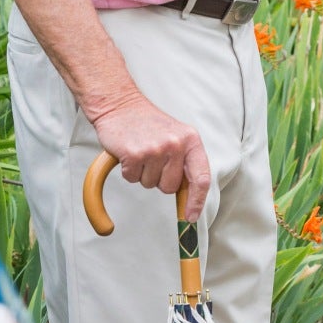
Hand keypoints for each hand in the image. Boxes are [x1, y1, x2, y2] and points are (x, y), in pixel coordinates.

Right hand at [85, 91, 212, 218]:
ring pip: (150, 184)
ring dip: (143, 174)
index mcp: (191, 141)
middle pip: (170, 187)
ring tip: (141, 152)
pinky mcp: (135, 154)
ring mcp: (155, 149)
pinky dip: (128, 170)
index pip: (201, 178)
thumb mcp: (176, 137)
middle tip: (152, 159)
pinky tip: (129, 153)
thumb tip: (189, 200)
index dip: (197, 201)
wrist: (120, 105)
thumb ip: (185, 164)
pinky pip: (132, 178)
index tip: (190, 217)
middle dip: (159, 180)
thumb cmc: (148, 124)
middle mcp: (176, 144)